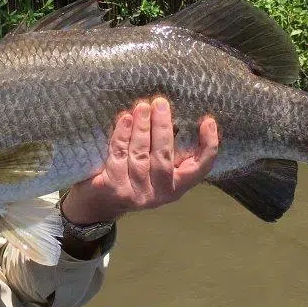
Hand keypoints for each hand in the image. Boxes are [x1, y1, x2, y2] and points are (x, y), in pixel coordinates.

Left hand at [60, 97, 218, 224]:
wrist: (98, 203)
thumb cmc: (132, 176)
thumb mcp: (155, 169)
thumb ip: (166, 150)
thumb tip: (171, 114)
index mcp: (176, 187)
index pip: (200, 168)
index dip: (209, 146)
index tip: (207, 121)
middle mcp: (160, 194)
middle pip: (164, 157)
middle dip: (163, 127)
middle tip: (161, 103)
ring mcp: (136, 193)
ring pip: (141, 155)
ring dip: (142, 128)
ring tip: (142, 107)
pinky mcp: (114, 188)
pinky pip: (119, 155)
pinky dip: (122, 135)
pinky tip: (125, 120)